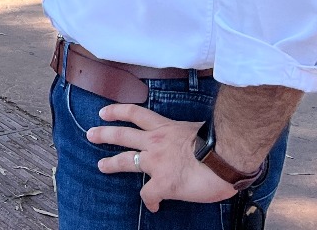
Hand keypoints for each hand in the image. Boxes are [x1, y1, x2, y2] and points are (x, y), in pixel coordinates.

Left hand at [89, 104, 237, 211]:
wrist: (226, 157)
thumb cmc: (221, 143)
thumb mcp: (199, 131)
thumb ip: (189, 136)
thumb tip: (195, 144)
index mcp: (166, 127)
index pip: (136, 113)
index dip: (118, 111)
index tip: (105, 112)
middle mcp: (156, 142)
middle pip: (122, 134)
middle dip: (104, 134)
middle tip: (91, 134)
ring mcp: (156, 162)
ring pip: (126, 160)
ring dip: (111, 163)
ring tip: (101, 165)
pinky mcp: (163, 183)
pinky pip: (148, 194)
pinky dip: (149, 201)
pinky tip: (153, 205)